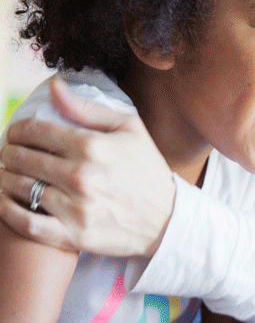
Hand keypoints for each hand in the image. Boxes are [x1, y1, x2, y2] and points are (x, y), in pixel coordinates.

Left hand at [0, 77, 174, 255]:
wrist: (169, 221)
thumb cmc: (149, 173)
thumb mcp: (131, 130)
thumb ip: (89, 109)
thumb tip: (53, 87)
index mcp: (93, 147)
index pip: (33, 130)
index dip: (17, 128)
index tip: (17, 134)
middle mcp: (82, 176)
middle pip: (19, 157)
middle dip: (10, 153)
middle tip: (14, 156)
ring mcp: (77, 208)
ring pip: (17, 187)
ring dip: (5, 178)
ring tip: (10, 176)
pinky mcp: (75, 235)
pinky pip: (26, 223)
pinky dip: (7, 211)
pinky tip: (6, 201)